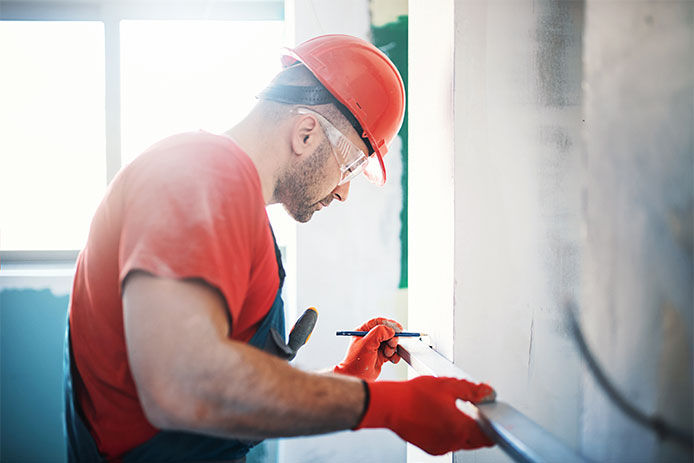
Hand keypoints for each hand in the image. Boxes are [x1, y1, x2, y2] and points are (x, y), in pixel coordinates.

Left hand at [333, 317, 403, 380]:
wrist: (356, 377)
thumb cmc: (356, 361)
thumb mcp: (367, 343)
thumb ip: (379, 333)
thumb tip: (391, 330)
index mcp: (363, 331)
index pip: (377, 322)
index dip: (388, 324)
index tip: (398, 328)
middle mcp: (370, 338)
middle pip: (387, 332)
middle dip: (392, 339)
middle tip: (392, 345)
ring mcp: (376, 347)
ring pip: (391, 342)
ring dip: (392, 348)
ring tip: (387, 354)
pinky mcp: (381, 356)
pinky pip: (392, 352)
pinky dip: (394, 355)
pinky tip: (391, 360)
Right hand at [356, 376, 495, 454]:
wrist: (391, 405)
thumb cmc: (415, 395)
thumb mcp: (448, 386)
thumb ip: (472, 390)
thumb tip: (488, 393)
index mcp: (461, 427)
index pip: (489, 436)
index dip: (492, 425)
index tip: (490, 416)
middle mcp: (453, 442)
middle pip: (477, 440)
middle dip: (477, 426)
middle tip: (470, 409)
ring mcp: (442, 447)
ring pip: (462, 441)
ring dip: (462, 429)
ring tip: (450, 410)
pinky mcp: (432, 448)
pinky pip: (448, 443)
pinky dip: (448, 433)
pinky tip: (439, 418)